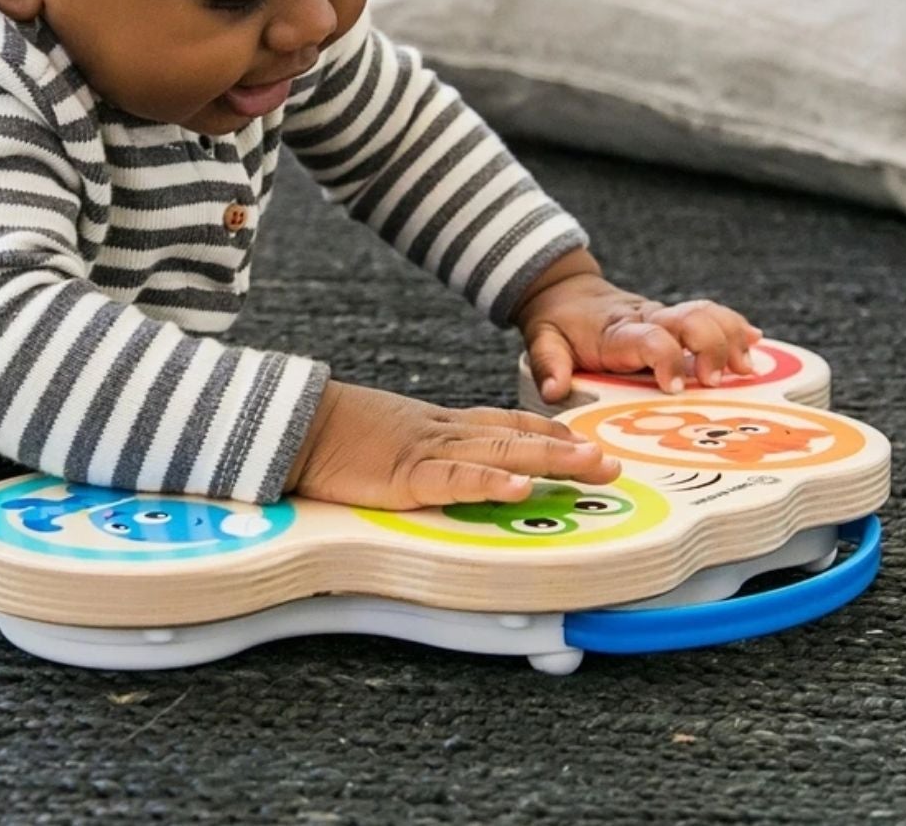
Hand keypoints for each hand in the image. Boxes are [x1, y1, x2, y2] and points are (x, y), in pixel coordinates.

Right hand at [286, 381, 620, 509]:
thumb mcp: (387, 437)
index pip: (502, 420)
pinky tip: (522, 486)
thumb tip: (436, 471)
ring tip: (592, 468)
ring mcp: (428, 450)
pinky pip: (456, 478)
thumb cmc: (333, 433)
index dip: (545, 429)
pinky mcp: (406, 474)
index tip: (582, 438)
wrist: (295, 420)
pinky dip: (492, 481)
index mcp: (437, 424)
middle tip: (611, 462)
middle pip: (516, 434)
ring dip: (551, 459)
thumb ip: (417, 452)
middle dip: (567, 449)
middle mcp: (443, 431)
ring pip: (501, 450)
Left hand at [518, 268, 761, 403]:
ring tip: (747, 367)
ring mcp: (664, 317)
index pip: (649, 338)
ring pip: (706, 314)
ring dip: (730, 337)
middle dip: (711, 346)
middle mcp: (647, 319)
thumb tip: (553, 390)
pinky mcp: (675, 320)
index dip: (666, 358)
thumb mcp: (543, 339)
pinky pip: (712, 315)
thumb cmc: (559, 320)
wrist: (566, 290)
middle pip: (689, 320)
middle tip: (715, 379)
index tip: (675, 386)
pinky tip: (755, 342)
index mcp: (617, 331)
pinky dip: (735, 326)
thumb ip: (549, 364)